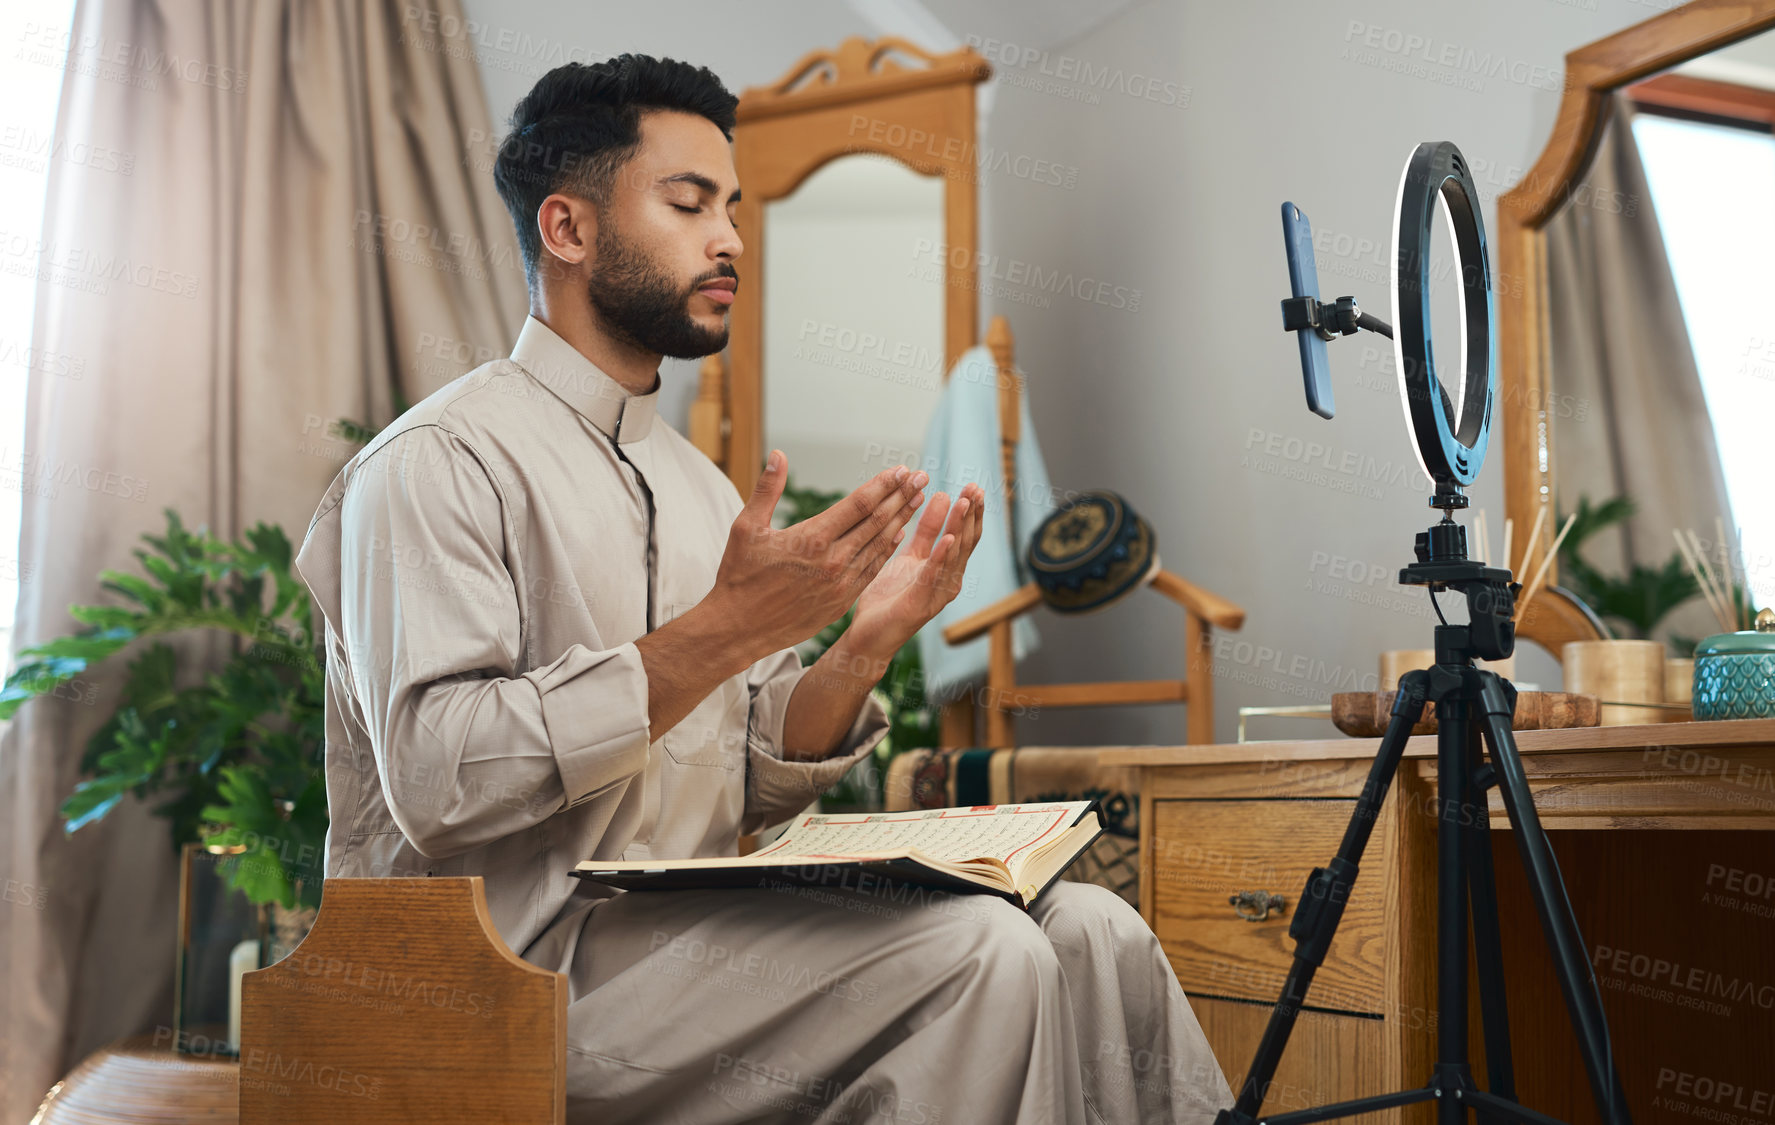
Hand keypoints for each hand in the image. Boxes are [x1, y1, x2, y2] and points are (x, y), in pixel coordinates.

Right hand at [707, 450, 927, 659]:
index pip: (858, 504)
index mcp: (811, 539)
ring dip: (901, 520)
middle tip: (921, 478)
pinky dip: (887, 550)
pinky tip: (899, 534)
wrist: (739, 629)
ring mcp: (841, 584)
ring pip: (880, 546)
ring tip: (918, 500)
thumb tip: (779, 454)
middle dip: (901, 497)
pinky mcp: (842, 602)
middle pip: (877, 522)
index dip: (883, 484)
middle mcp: (832, 561)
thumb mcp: (746, 528)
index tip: (902, 470)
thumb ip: (767, 489)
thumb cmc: (739, 575)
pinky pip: (872, 570)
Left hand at [847, 481, 985, 654]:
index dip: (970, 512)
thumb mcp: (908, 556)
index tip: (973, 487)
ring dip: (959, 527)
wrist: (868, 635)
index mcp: (946, 570)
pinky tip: (947, 539)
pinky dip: (942, 557)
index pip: (964, 536)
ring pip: (953, 556)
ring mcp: (937, 594)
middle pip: (965, 543)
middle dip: (970, 515)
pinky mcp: (920, 604)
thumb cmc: (888, 597)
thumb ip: (926, 531)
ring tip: (964, 503)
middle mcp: (948, 582)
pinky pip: (933, 577)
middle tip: (974, 488)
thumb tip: (942, 496)